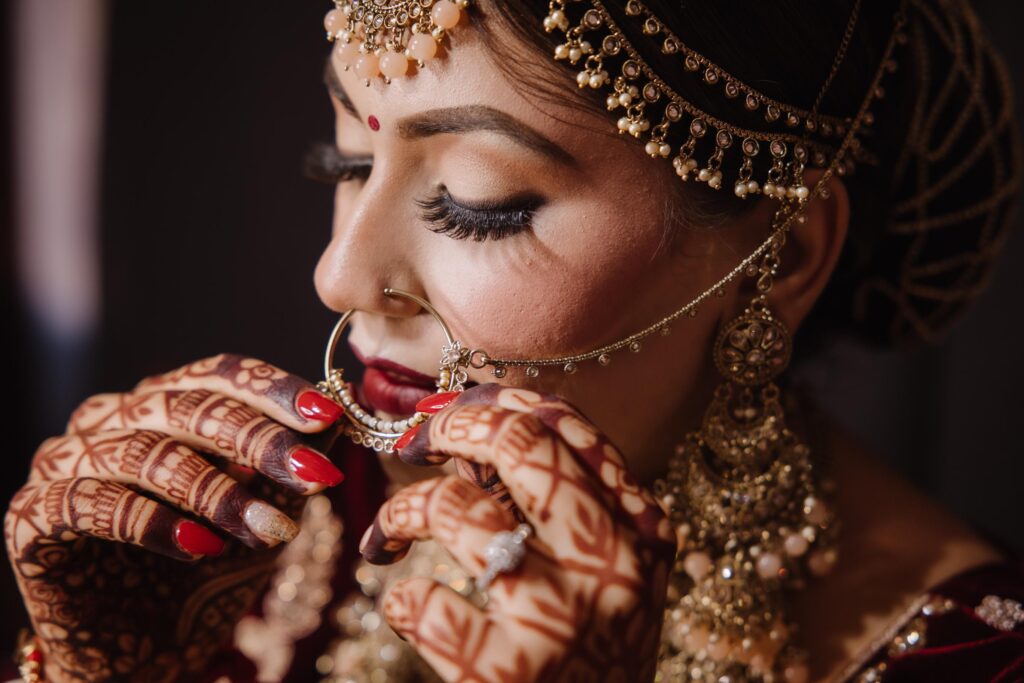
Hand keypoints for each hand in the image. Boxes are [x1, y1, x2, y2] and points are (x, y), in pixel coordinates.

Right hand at [5, 354, 345, 681]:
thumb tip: (340, 416)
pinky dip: (152, 522)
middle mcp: (110, 419)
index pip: (218, 376)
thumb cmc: (207, 572)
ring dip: (215, 492)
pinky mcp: (32, 515)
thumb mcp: (263, 511)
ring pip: (143, 452)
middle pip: (186, 407)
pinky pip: (90, 503)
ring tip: (270, 528)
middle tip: (313, 474)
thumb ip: (290, 464)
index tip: (326, 417)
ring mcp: (65, 461)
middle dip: (257, 440)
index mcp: (162, 402)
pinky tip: (199, 547)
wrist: (146, 653)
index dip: (273, 390)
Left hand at [360, 384, 674, 681]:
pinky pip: (420, 599)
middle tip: (417, 440)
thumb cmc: (589, 663)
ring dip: (405, 508)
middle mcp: (616, 565)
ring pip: (456, 508)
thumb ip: (559, 508)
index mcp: (644, 534)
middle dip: (453, 424)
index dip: (499, 404)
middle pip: (521, 443)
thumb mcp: (604, 579)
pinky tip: (404, 606)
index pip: (570, 430)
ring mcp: (563, 618)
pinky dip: (396, 595)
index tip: (454, 410)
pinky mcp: (508, 673)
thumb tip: (470, 433)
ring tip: (390, 534)